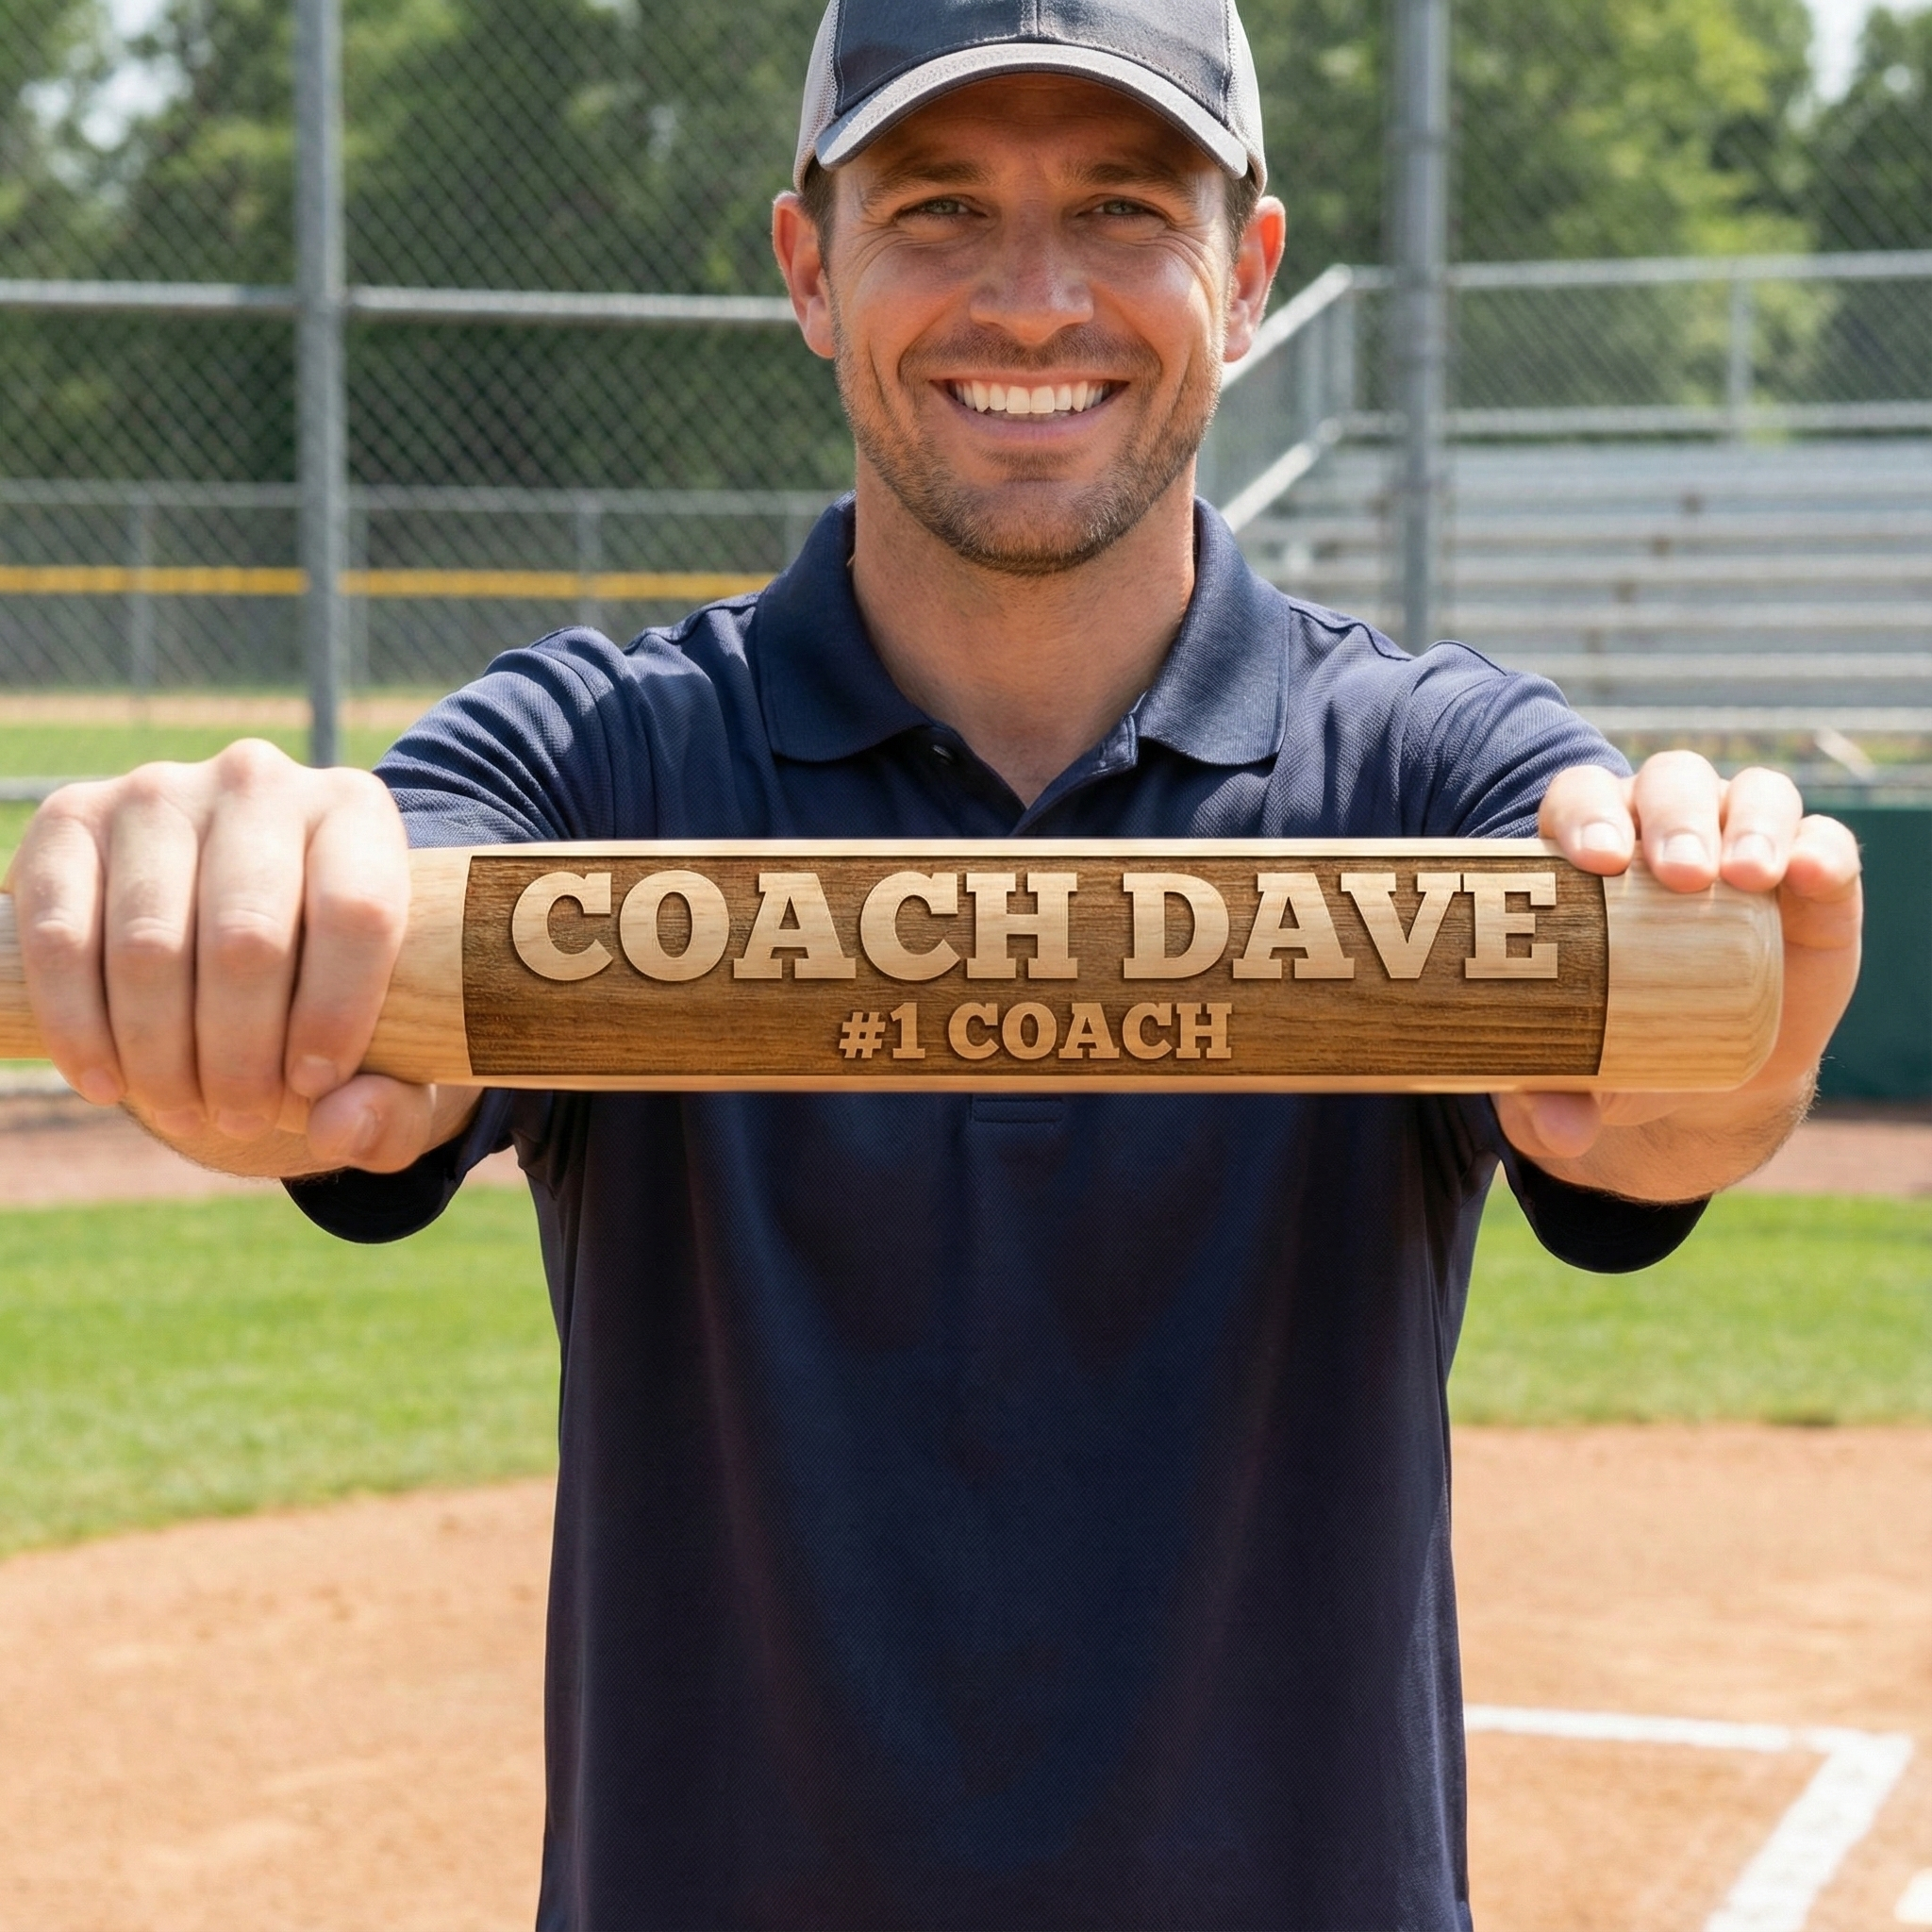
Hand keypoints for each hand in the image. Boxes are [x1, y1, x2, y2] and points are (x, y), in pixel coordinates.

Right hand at [6, 740, 478, 1174]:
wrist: (243, 923)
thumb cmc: (336, 991)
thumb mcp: (395, 1046)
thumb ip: (394, 1106)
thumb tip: (337, 1129)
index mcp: (358, 813)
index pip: (356, 912)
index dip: (335, 1015)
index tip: (316, 1088)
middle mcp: (259, 782)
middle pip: (248, 939)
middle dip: (241, 1056)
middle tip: (246, 1119)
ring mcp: (158, 793)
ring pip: (151, 945)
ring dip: (162, 1055)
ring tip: (186, 1112)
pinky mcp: (70, 820)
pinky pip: (60, 935)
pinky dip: (80, 1025)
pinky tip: (106, 1082)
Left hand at [1495, 750, 1861, 1195]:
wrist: (1705, 1083)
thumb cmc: (1614, 1048)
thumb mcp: (1573, 1077)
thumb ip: (1546, 1102)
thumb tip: (1559, 1128)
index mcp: (1588, 853)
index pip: (1580, 801)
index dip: (1585, 815)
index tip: (1593, 860)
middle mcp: (1667, 829)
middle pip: (1667, 785)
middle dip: (1671, 818)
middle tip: (1677, 874)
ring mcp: (1744, 845)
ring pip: (1751, 796)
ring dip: (1748, 824)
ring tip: (1743, 876)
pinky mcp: (1815, 883)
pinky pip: (1824, 843)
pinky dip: (1818, 850)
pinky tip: (1808, 875)